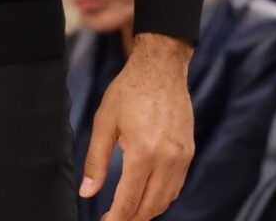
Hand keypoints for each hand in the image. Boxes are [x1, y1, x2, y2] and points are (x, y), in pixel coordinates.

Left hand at [83, 33, 194, 220]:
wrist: (161, 69)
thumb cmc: (129, 91)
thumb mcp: (104, 123)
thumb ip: (95, 161)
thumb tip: (87, 192)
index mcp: (143, 152)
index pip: (130, 199)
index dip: (116, 217)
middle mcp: (167, 159)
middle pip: (150, 205)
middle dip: (132, 218)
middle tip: (114, 220)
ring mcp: (182, 157)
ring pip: (166, 199)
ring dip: (148, 211)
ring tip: (128, 213)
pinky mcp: (188, 152)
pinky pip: (176, 186)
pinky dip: (162, 197)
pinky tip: (147, 196)